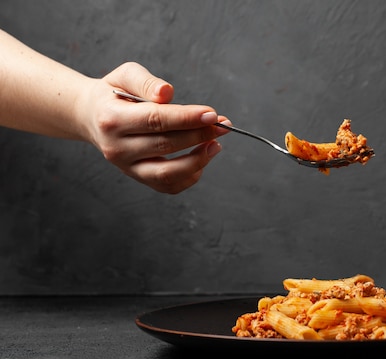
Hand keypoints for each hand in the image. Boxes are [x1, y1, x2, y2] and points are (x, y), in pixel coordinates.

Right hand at [79, 62, 230, 193]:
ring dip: (198, 160)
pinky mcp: (137, 178)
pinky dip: (191, 175)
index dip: (187, 118)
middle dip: (199, 135)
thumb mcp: (125, 75)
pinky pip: (169, 185)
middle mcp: (117, 147)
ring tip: (216, 144)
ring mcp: (126, 167)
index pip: (156, 120)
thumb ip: (146, 82)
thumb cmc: (114, 93)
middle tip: (223, 125)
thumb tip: (167, 93)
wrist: (91, 117)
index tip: (212, 114)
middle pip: (165, 145)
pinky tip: (203, 156)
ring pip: (168, 173)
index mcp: (112, 119)